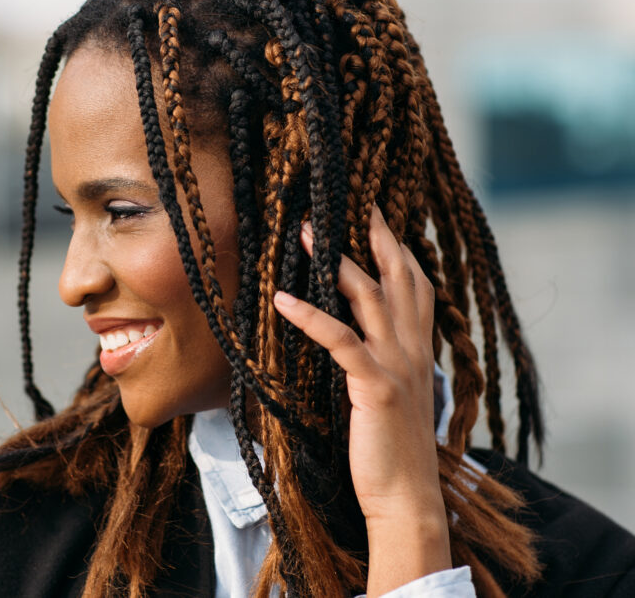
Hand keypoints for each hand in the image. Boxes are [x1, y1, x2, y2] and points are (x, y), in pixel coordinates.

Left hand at [273, 206, 449, 594]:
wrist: (406, 499)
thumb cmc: (389, 450)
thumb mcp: (390, 396)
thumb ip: (379, 363)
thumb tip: (349, 341)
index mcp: (419, 350)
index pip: (414, 283)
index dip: (397, 245)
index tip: (375, 213)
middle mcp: (414, 349)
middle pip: (397, 275)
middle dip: (373, 234)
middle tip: (343, 201)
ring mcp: (398, 365)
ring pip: (368, 296)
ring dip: (333, 260)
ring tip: (301, 232)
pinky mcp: (377, 386)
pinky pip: (340, 340)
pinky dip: (310, 316)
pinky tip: (281, 299)